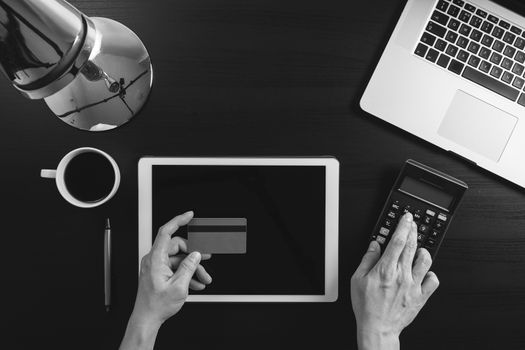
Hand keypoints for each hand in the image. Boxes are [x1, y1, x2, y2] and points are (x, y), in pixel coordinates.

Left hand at [120, 211, 211, 349]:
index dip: (178, 220)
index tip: (189, 215)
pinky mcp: (159, 272)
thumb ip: (189, 267)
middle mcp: (154, 259)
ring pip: (179, 259)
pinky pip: (176, 267)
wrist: (147, 319)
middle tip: (206, 260)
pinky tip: (196, 283)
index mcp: (156, 259)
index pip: (166, 232)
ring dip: (193, 268)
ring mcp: (156, 266)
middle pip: (178, 247)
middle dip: (194, 255)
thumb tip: (196, 255)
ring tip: (204, 278)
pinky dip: (186, 274)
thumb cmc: (156, 305)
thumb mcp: (179, 286)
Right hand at [351, 213, 439, 349]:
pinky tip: (424, 272)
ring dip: (423, 250)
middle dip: (413, 230)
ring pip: (426, 260)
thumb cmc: (366, 307)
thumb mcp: (357, 280)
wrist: (378, 328)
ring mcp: (413, 285)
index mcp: (385, 269)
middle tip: (413, 223)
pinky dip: (431, 273)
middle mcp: (402, 275)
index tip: (406, 218)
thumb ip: (367, 260)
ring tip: (418, 249)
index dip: (403, 225)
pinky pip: (433, 280)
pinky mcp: (421, 297)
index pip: (398, 240)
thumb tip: (374, 245)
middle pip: (412, 245)